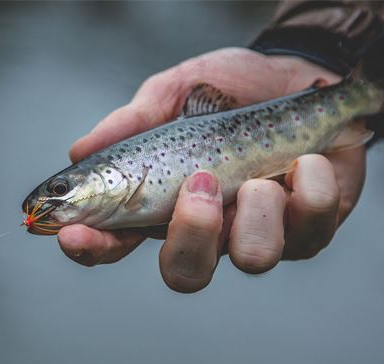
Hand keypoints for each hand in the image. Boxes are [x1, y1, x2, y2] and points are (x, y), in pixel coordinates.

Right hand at [58, 47, 366, 292]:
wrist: (295, 71)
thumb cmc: (225, 87)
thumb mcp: (174, 92)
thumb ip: (133, 121)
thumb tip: (80, 151)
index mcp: (164, 202)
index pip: (118, 241)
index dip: (93, 247)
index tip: (73, 233)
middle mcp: (209, 228)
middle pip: (186, 272)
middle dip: (192, 236)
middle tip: (199, 184)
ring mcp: (259, 231)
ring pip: (253, 258)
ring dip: (257, 208)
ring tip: (262, 167)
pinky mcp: (310, 226)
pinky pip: (310, 229)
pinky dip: (309, 186)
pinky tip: (305, 157)